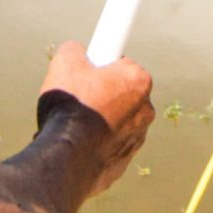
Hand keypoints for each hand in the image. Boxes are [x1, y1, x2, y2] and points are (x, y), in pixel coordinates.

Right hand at [36, 40, 152, 197]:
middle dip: (100, 94)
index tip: (86, 72)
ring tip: (72, 123)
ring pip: (114, 121)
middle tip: (76, 97)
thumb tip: (77, 52)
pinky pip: (107, 146)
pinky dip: (94, 144)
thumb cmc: (71, 105)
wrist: (67, 156)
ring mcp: (137, 139)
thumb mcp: (66, 61)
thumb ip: (76, 50)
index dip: (99, 66)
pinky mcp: (124, 162)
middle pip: (119, 93)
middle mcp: (146, 110)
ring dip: (97, 120)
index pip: (120, 65)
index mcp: (139, 81)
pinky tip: (75, 143)